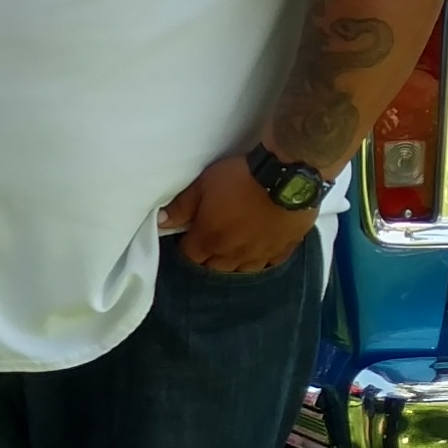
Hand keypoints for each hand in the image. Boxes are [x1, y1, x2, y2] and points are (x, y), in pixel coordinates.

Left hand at [167, 152, 318, 274]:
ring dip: (233, 262)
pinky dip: (261, 259)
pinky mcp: (285, 249)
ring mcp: (261, 255)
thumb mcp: (203, 185)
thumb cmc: (240, 178)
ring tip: (233, 249)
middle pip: (214, 267)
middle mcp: (234, 254)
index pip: (190, 256)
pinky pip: (269, 263)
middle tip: (210, 241)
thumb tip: (160, 222)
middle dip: (208, 257)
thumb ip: (181, 207)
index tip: (188, 236)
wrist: (288, 177)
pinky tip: (260, 250)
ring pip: (241, 270)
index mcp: (210, 240)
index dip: (186, 247)